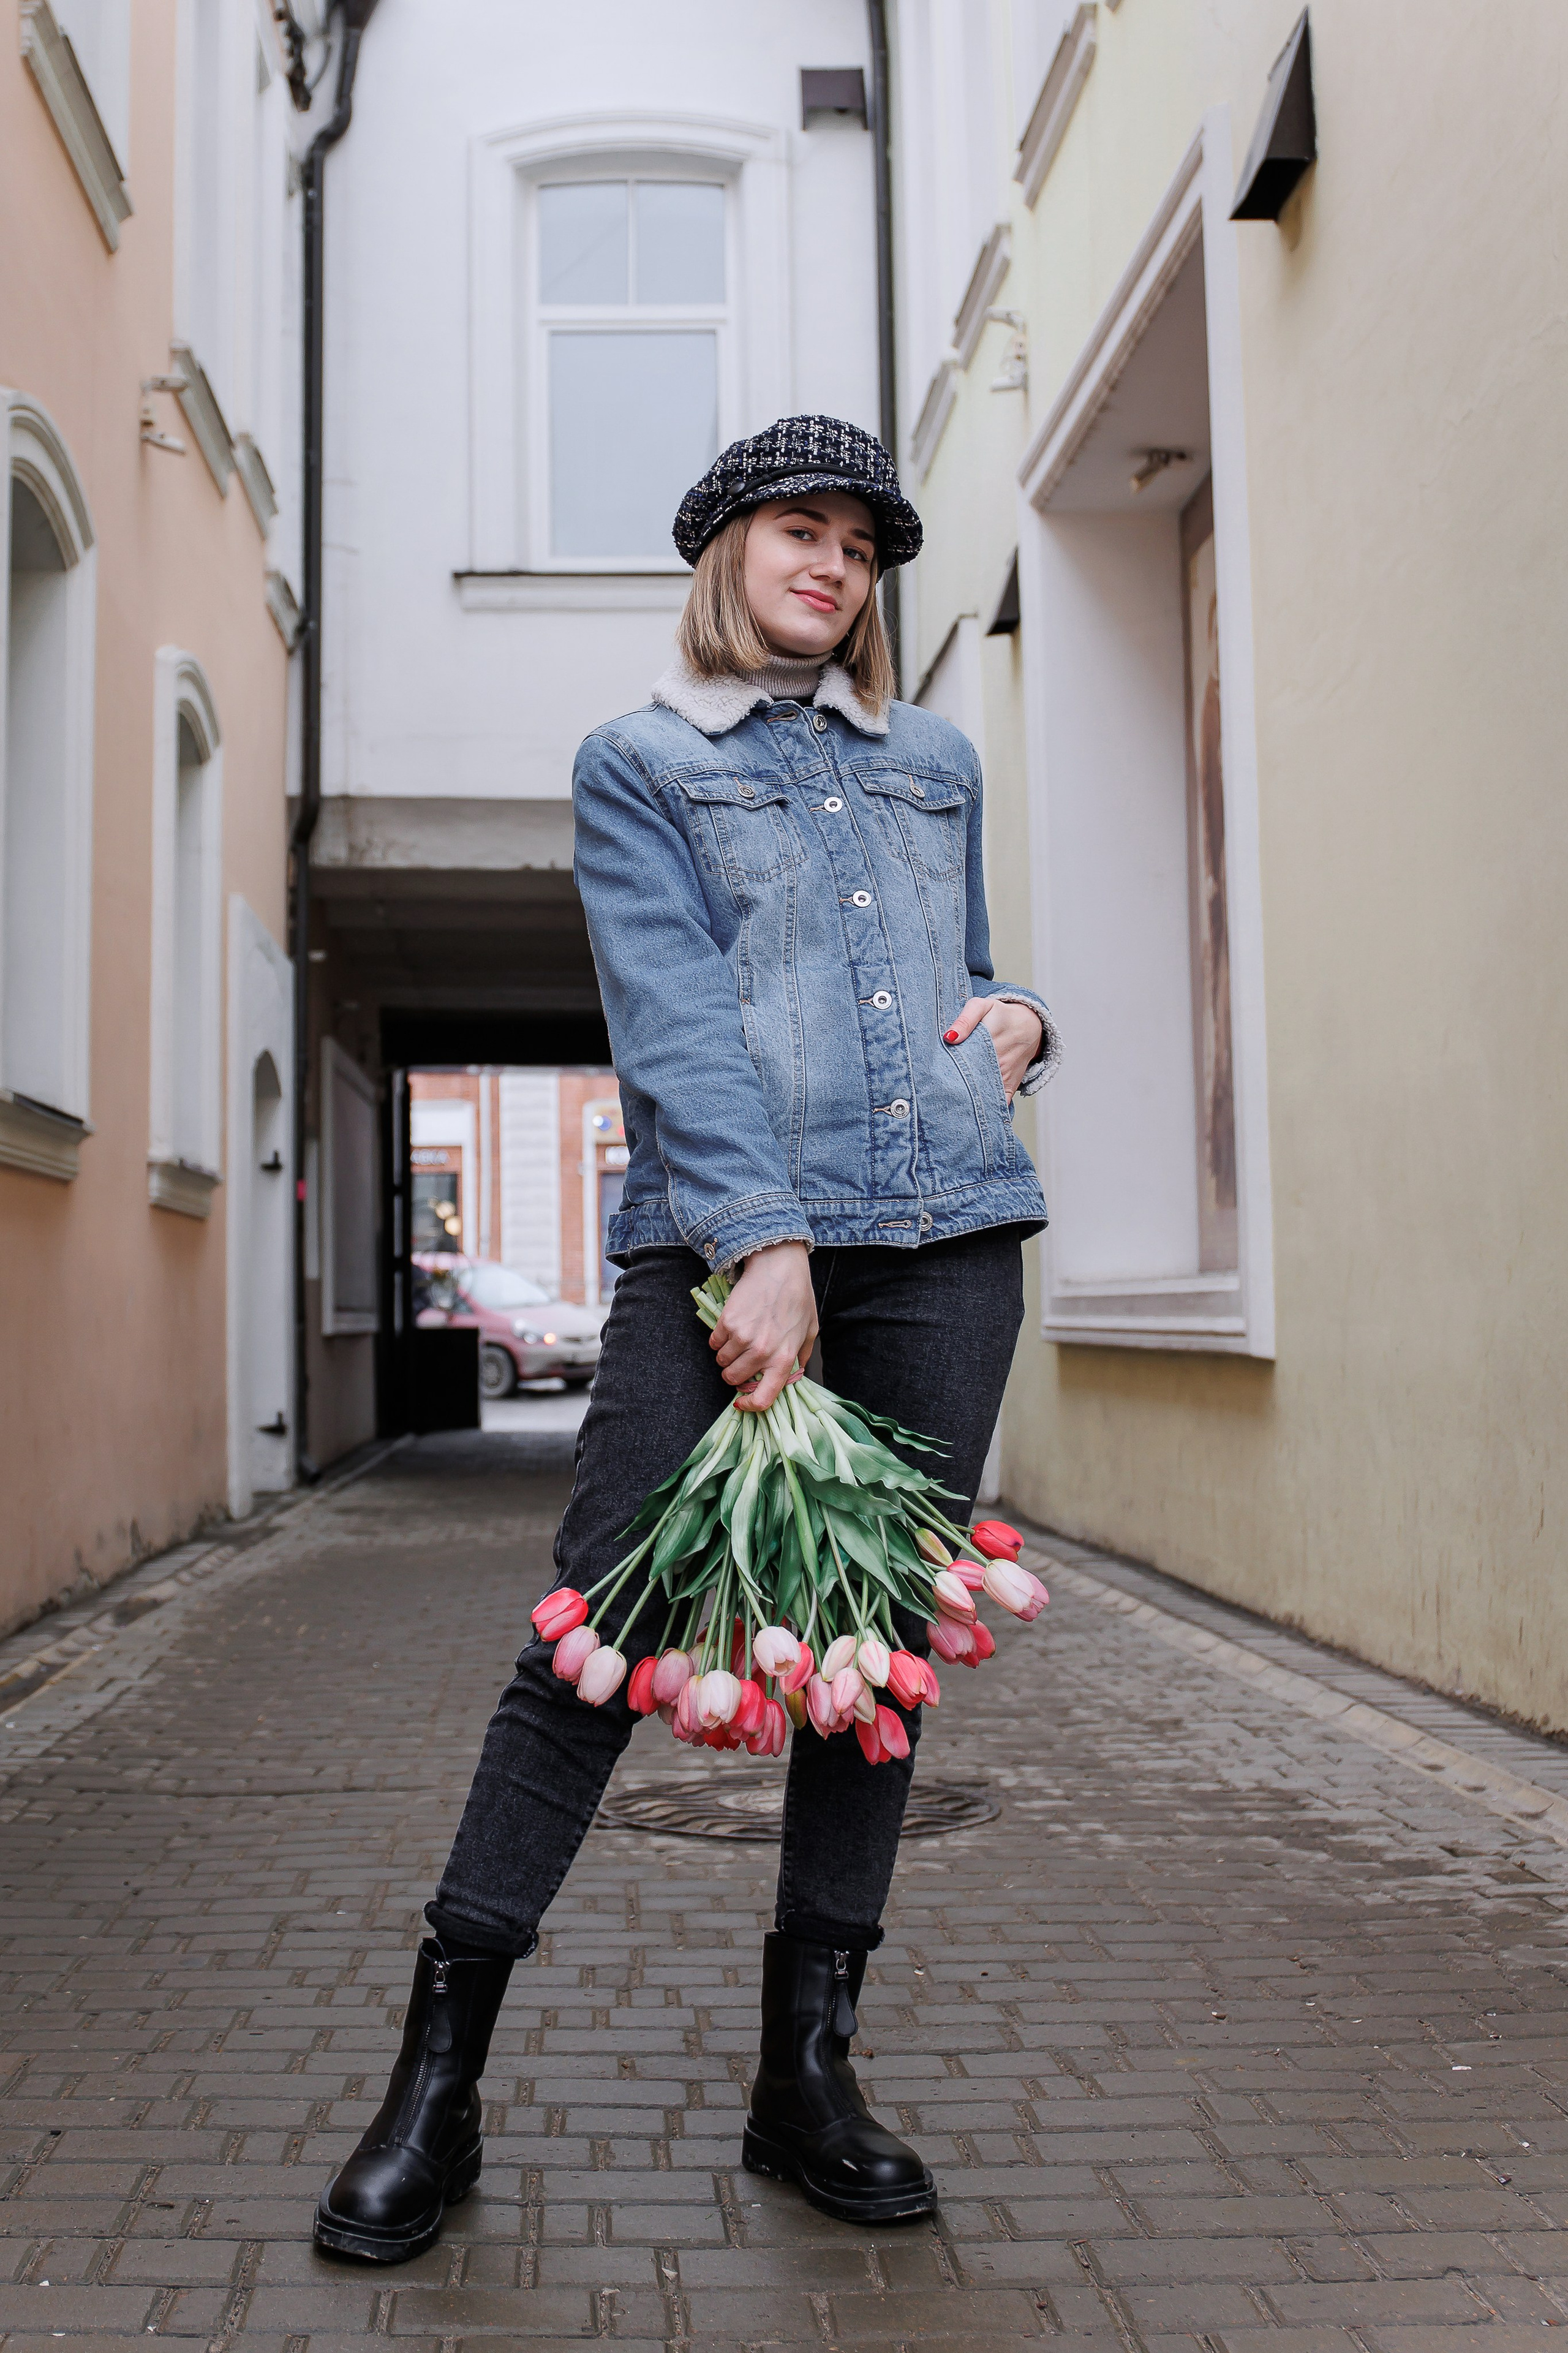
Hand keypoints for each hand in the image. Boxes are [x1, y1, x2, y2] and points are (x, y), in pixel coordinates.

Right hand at [710, 1241, 817, 1411]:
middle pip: (733, 1379)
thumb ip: (802, 1355)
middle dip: (734, 1373)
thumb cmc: (797, 1297)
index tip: (742, 1402)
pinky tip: (731, 1327)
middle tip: (741, 1360)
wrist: (779, 1267)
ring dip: (726, 1355)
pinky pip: (714, 1343)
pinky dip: (718, 1339)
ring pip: (722, 1361)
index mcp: (783, 1359)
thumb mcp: (809, 1330)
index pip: (763, 1398)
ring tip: (738, 1340)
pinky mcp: (727, 1323)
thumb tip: (794, 1374)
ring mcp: (742, 1338)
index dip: (749, 1406)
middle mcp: (762, 1353)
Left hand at [944, 997, 1042, 1101]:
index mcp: (991, 1037)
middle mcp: (999, 1059)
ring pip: (983, 1093)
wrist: (1029, 1026)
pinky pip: (999, 1103)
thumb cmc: (1000, 1015)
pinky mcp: (1011, 1085)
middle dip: (954, 1085)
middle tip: (936, 1091)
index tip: (935, 1074)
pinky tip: (970, 1113)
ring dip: (967, 1099)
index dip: (949, 1067)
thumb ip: (965, 1019)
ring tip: (948, 1103)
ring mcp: (1006, 1074)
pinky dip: (986, 1109)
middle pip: (972, 1078)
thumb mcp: (982, 1007)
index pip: (966, 1057)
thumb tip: (949, 1037)